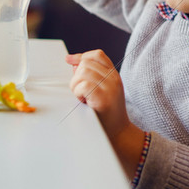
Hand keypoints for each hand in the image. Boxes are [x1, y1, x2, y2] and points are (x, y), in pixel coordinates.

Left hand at [66, 50, 145, 179]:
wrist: (119, 133)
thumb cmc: (107, 114)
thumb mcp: (103, 90)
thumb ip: (91, 77)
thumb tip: (73, 64)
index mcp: (114, 75)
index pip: (97, 55)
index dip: (81, 56)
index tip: (69, 60)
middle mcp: (114, 78)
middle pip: (86, 63)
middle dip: (76, 77)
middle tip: (81, 93)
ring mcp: (110, 87)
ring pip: (82, 73)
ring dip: (76, 86)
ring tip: (83, 98)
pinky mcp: (104, 97)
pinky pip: (83, 85)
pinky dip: (78, 93)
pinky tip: (84, 101)